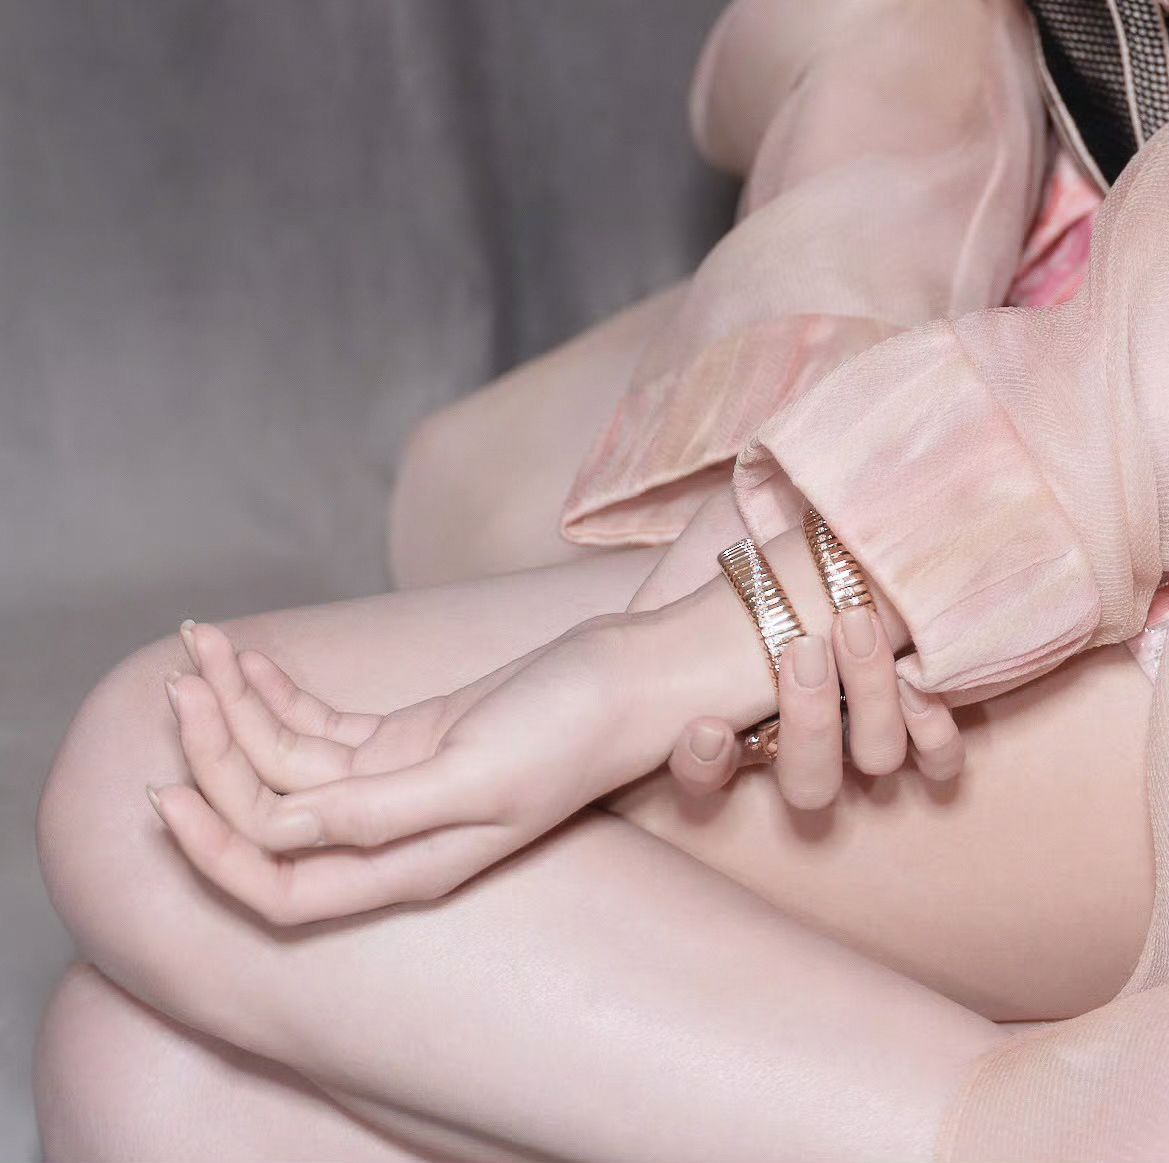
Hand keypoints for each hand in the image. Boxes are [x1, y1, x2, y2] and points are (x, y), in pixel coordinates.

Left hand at [150, 613, 675, 922]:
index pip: (279, 886)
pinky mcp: (410, 738)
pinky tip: (250, 661)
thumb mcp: (478, 775)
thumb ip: (378, 813)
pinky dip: (280, 694)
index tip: (166, 797)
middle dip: (216, 754)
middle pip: (274, 815)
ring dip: (238, 708)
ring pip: (291, 761)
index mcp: (407, 866)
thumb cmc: (572, 729)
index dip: (216, 854)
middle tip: (183, 682)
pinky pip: (324, 726)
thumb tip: (281, 829)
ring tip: (202, 649)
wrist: (635, 675)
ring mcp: (398, 785)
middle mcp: (392, 837)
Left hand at [631, 481, 966, 811]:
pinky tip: (708, 724)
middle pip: (877, 758)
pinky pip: (710, 789)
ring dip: (813, 724)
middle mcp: (827, 733)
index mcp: (868, 691)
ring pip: (813, 787)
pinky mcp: (702, 755)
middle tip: (849, 624)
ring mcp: (764, 748)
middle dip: (872, 695)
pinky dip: (711, 762)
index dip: (935, 736)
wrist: (668, 585)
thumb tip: (926, 531)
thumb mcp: (827, 543)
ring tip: (797, 652)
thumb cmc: (768, 557)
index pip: (929, 747)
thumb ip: (879, 554)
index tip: (918, 678)